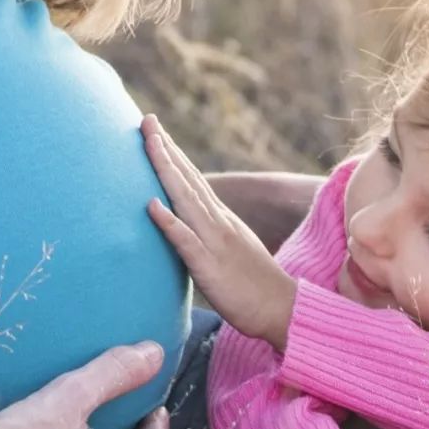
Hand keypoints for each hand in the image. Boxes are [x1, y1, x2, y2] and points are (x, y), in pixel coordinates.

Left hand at [142, 115, 296, 351]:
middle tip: (145, 119)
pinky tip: (151, 205)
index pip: (193, 180)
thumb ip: (210, 234)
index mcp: (221, 220)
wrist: (283, 309)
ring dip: (166, 170)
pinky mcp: (210, 267)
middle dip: (165, 149)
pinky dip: (169, 222)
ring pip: (186, 200)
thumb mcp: (230, 251)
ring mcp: (215, 242)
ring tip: (148, 143)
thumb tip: (187, 225)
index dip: (173, 154)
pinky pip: (186, 242)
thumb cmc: (254, 286)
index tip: (154, 130)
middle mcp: (218, 223)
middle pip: (188, 180)